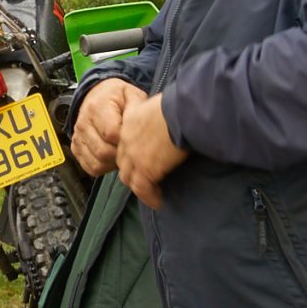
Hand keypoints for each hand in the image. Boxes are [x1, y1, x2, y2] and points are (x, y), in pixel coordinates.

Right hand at [70, 79, 143, 177]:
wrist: (97, 96)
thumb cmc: (116, 98)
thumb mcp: (131, 95)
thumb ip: (138, 108)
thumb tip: (148, 124)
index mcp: (96, 107)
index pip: (112, 133)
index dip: (127, 140)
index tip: (136, 138)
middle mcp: (83, 123)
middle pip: (104, 152)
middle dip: (122, 155)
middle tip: (132, 149)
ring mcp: (78, 137)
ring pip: (98, 163)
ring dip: (113, 163)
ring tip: (123, 153)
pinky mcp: (76, 149)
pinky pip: (91, 168)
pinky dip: (104, 167)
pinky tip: (113, 158)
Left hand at [115, 91, 188, 209]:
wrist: (183, 113)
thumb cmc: (182, 105)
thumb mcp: (162, 105)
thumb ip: (159, 115)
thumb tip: (171, 120)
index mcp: (131, 120)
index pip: (125, 142)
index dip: (133, 153)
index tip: (144, 160)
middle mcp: (127, 139)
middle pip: (123, 162)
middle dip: (133, 171)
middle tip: (147, 180)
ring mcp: (134, 155)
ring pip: (129, 177)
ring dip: (140, 187)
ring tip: (153, 194)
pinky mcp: (145, 168)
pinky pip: (142, 189)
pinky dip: (150, 197)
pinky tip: (159, 202)